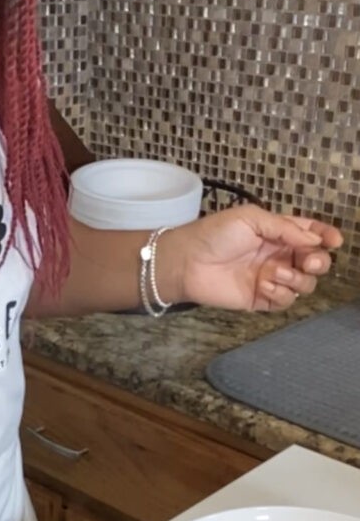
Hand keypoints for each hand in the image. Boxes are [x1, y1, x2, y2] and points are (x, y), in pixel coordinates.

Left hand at [175, 204, 342, 310]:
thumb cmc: (215, 234)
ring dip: (296, 279)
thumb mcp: (251, 219)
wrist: (187, 262)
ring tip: (275, 272)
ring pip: (304, 285)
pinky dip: (280, 293)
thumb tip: (314, 239)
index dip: (325, 236)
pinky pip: (285, 301)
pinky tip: (263, 283)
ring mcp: (271, 279)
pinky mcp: (261, 299)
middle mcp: (279, 255)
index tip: (333, 240)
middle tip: (306, 261)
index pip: (311, 234)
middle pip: (315, 262)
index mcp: (278, 232)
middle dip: (317, 261)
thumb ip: (285, 228)